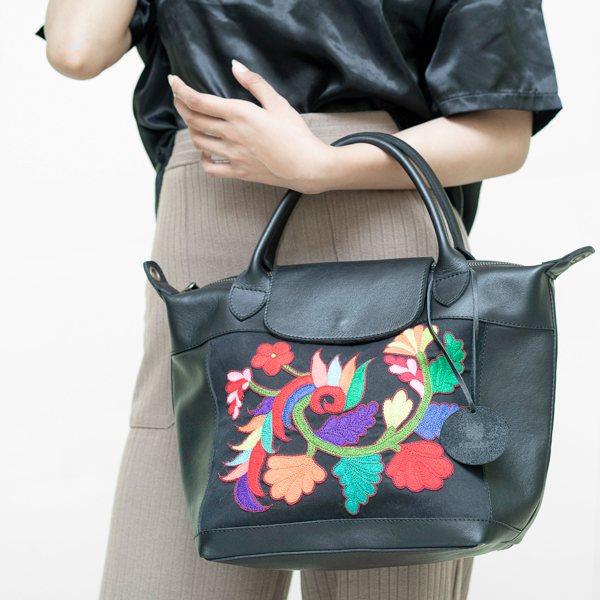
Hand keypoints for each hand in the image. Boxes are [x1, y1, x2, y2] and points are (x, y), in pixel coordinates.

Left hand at [169, 61, 332, 193]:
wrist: (307, 166)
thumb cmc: (296, 134)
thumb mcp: (277, 102)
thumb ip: (254, 82)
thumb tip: (235, 65)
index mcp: (239, 114)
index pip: (198, 101)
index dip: (180, 90)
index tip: (173, 82)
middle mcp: (231, 135)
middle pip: (193, 120)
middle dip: (181, 106)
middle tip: (180, 98)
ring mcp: (233, 155)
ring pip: (199, 141)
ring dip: (192, 129)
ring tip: (195, 121)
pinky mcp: (239, 172)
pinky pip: (211, 168)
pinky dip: (203, 159)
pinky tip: (206, 151)